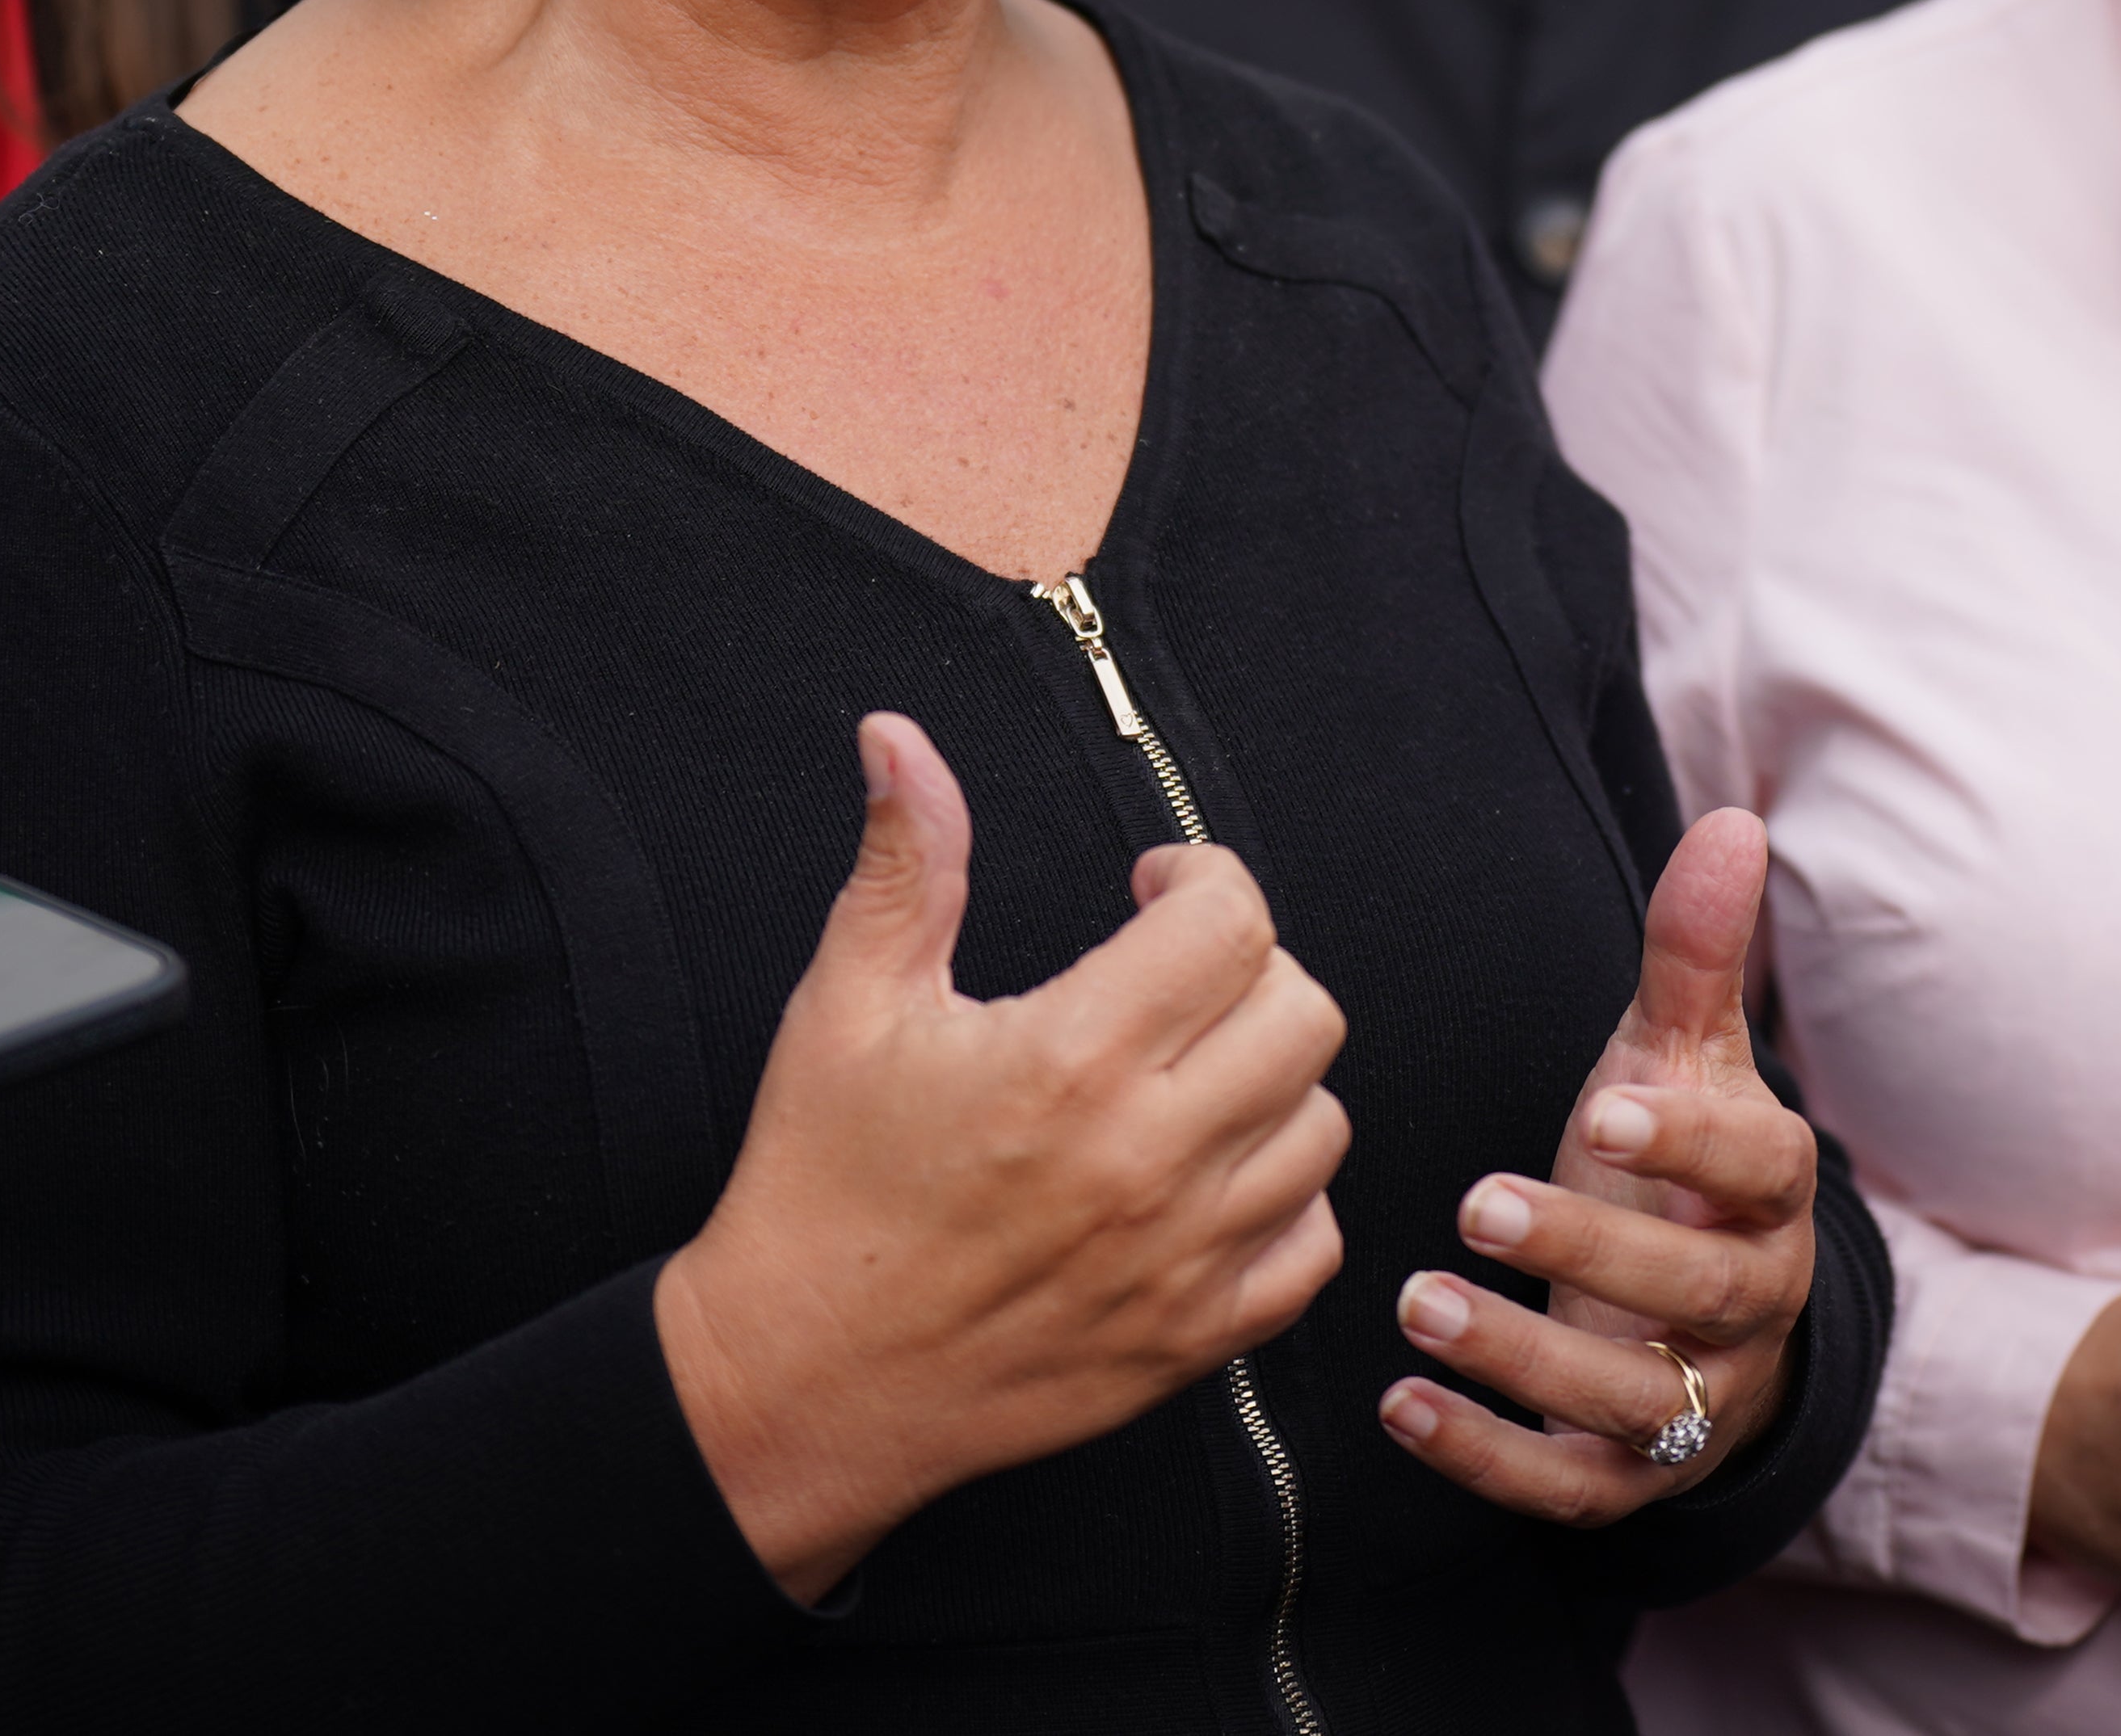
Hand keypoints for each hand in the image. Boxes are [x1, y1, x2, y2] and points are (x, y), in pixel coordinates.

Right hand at [656, 715, 1350, 1599]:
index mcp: (1071, 1058)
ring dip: (1271, 1083)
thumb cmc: (819, 1187)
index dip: (1202, 881)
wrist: (799, 1381)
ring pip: (1321, 1126)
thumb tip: (900, 738)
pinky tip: (1211, 1176)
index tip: (1152, 893)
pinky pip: (1312, 1247)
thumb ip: (909, 862)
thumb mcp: (847, 1006)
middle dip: (1250, 970)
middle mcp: (1148, 1158)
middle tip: (1177, 979)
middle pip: (1305, 1013)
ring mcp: (1183, 1259)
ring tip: (1191, 1076)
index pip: (1231, 923)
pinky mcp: (1193, 1340)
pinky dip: (1284, 1201)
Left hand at [1379, 810, 1816, 1521]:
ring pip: (1633, 1396)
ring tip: (1416, 1303)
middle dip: (1591, 1249)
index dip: (1691, 1145)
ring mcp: (1699, 1396)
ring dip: (1523, 1358)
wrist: (1705, 1314)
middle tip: (1474, 1202)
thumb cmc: (1678, 1159)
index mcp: (1773, 1194)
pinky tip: (1404, 1407)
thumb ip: (1695, 951)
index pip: (1761, 1172)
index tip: (1604, 1112)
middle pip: (1697, 1290)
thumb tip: (1732, 820)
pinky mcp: (1638, 1472)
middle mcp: (1753, 1303)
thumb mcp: (1685, 1053)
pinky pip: (1575, 1485)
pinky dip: (1490, 1455)